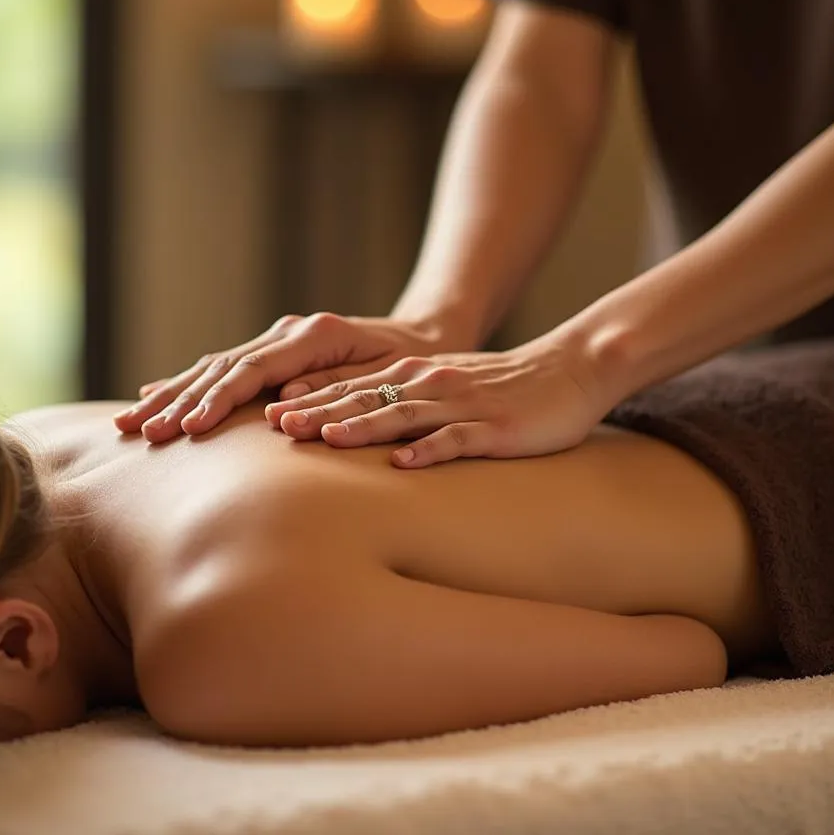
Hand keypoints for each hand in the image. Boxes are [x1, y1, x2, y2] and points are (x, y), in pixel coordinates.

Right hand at [114, 313, 453, 442]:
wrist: (422, 338)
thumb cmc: (409, 365)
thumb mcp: (385, 377)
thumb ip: (335, 388)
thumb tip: (281, 406)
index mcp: (314, 336)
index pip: (252, 371)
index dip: (217, 401)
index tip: (187, 429)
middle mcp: (290, 332)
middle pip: (223, 367)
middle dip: (180, 402)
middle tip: (141, 433)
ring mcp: (280, 339)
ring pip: (216, 365)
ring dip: (174, 394)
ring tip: (132, 421)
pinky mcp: (276, 351)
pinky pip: (226, 367)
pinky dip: (190, 382)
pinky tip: (157, 393)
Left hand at [265, 331, 618, 467]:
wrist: (566, 371)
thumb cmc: (500, 387)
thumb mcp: (444, 385)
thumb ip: (401, 398)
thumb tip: (350, 421)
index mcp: (415, 375)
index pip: (352, 387)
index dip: (310, 399)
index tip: (267, 415)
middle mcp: (431, 384)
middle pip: (366, 398)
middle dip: (320, 412)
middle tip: (277, 427)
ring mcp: (462, 404)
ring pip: (403, 414)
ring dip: (363, 426)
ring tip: (327, 438)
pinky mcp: (494, 428)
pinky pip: (457, 439)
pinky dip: (429, 449)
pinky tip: (404, 463)